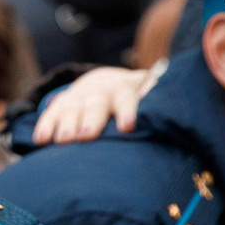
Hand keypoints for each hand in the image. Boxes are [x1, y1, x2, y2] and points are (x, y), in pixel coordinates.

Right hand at [31, 60, 161, 145]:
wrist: (110, 83)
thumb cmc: (138, 105)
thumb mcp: (151, 100)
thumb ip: (160, 109)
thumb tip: (184, 124)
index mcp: (128, 89)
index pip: (128, 96)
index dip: (127, 110)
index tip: (127, 127)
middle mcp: (103, 90)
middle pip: (97, 102)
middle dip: (91, 119)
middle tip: (86, 136)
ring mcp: (81, 95)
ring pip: (73, 107)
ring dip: (66, 123)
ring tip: (63, 141)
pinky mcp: (63, 102)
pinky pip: (52, 112)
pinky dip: (46, 125)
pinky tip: (41, 140)